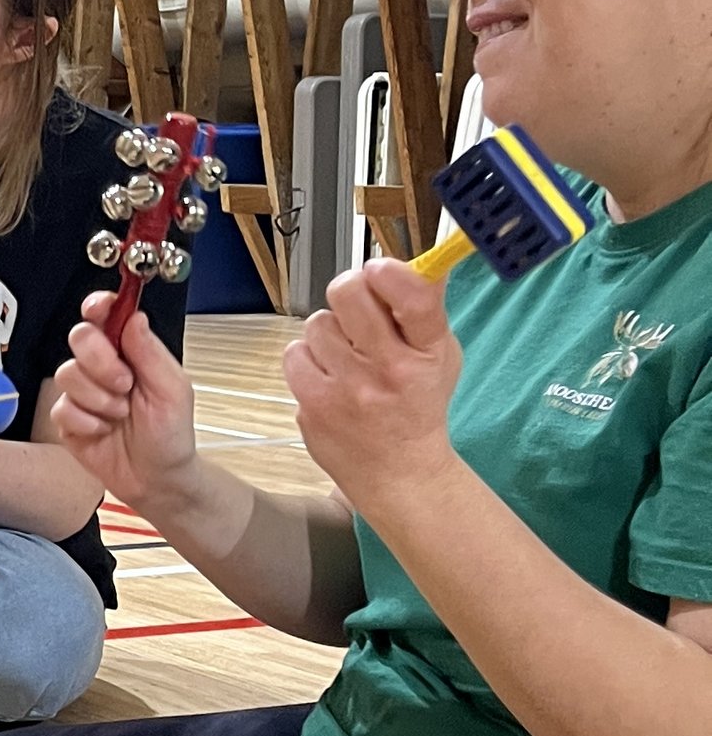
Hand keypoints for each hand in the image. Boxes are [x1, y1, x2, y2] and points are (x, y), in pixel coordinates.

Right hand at [51, 290, 200, 509]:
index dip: (98, 306)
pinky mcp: (68, 419)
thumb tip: (133, 317)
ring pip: (67, 373)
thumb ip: (150, 353)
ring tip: (119, 415)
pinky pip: (61, 408)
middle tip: (124, 384)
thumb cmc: (170, 435)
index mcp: (130, 351)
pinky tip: (103, 431)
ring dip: (98, 398)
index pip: (106, 315)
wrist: (156, 479)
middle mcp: (103, 366)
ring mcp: (83, 392)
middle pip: (79, 337)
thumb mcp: (173, 390)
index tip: (98, 309)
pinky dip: (85, 422)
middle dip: (101, 362)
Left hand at [283, 259, 460, 506]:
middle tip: (357, 307)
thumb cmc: (418, 407)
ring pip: (318, 323)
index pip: (414, 298)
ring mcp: (348, 391)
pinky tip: (328, 378)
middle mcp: (389, 371)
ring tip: (347, 357)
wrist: (400, 474)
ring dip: (329, 332)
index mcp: (428, 353)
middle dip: (350, 290)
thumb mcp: (440, 356)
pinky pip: (295, 354)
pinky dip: (308, 360)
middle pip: (349, 294)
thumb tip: (422, 261)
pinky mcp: (313, 407)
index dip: (390, 273)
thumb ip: (427, 309)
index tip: (379, 270)